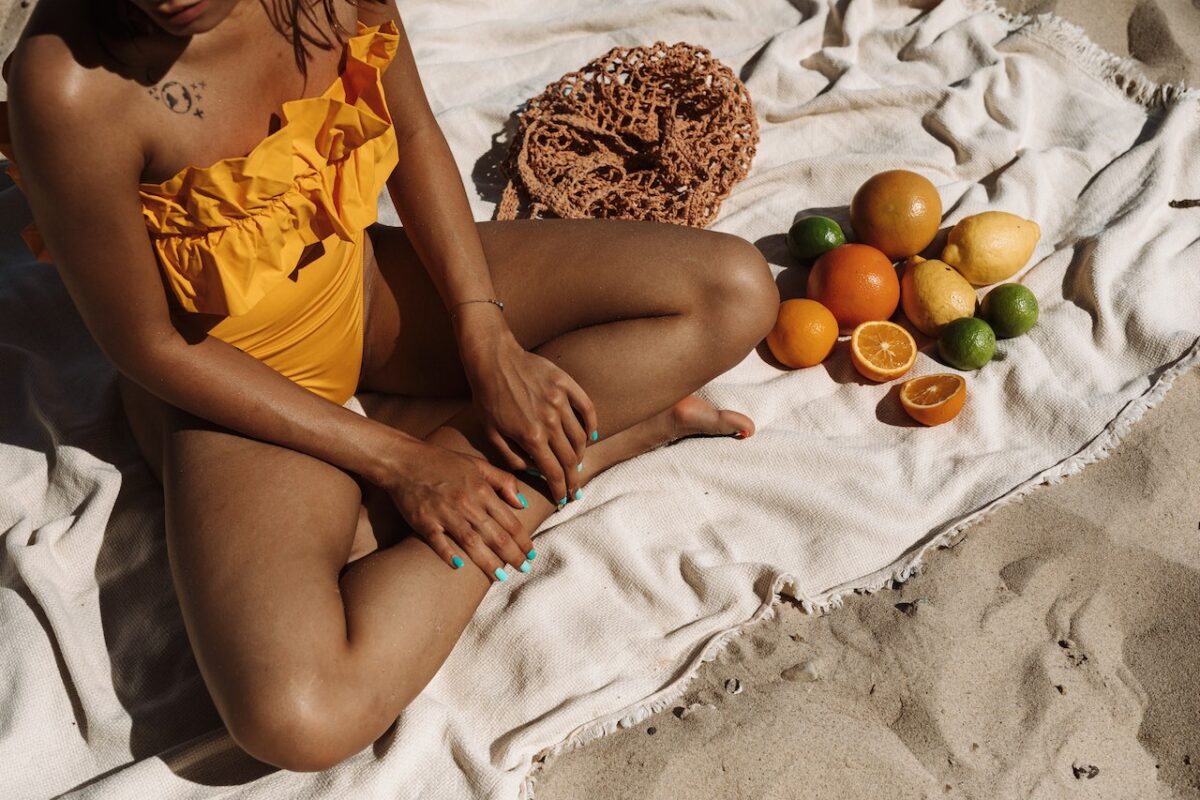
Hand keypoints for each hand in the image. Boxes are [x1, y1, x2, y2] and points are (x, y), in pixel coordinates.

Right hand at [384, 439, 533, 580]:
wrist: (404, 461)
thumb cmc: (442, 462)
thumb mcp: (477, 464)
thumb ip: (503, 481)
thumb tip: (522, 503)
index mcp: (481, 490)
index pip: (509, 520)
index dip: (522, 539)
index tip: (531, 553)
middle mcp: (466, 503)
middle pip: (495, 535)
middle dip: (512, 555)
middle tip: (524, 569)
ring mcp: (445, 514)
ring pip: (472, 542)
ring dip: (488, 561)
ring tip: (501, 576)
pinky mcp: (424, 521)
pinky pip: (439, 542)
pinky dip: (448, 554)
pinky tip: (459, 567)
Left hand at [463, 333, 597, 506]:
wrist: (492, 360)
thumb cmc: (488, 398)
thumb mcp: (492, 434)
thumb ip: (514, 458)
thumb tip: (536, 472)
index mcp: (531, 436)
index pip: (554, 472)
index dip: (560, 490)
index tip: (563, 500)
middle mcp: (549, 420)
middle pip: (571, 459)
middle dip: (574, 479)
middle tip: (575, 490)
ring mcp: (560, 401)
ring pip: (581, 437)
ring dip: (581, 455)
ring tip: (577, 463)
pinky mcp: (566, 384)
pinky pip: (587, 409)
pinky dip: (592, 425)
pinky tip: (590, 435)